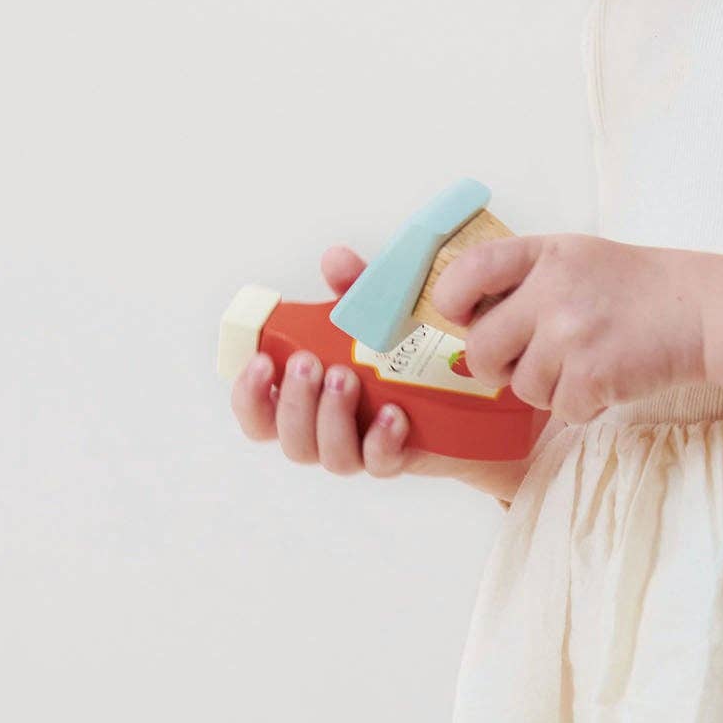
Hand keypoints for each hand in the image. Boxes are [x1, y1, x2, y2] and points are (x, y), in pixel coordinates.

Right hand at [229, 243, 526, 497]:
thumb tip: (335, 258)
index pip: (259, 410)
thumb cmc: (409, 349)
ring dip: (330, 418)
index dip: (248, 393)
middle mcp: (327, 428)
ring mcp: (362, 447)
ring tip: (347, 378)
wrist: (474, 392)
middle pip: (288, 437)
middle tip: (312, 363)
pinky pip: (380, 463)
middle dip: (294, 401)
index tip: (262, 361)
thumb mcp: (381, 310)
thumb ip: (355, 288)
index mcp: (309, 396)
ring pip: (327, 455)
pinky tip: (393, 415)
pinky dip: (380, 441)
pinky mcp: (398, 458)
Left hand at [429, 234, 707, 424]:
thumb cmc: (632, 286)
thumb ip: (523, 277)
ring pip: (521, 388)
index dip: (451, 299)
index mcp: (544, 254)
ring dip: (548, 387)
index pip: (467, 270)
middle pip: (481, 348)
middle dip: (495, 366)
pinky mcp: (593, 375)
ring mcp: (572, 334)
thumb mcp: (575, 257)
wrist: (700, 310)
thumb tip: (464, 317)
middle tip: (525, 358)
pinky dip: (581, 404)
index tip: (463, 315)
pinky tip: (605, 379)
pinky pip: (559, 410)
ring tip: (584, 362)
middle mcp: (552, 290)